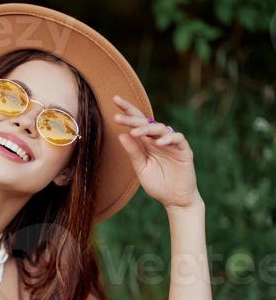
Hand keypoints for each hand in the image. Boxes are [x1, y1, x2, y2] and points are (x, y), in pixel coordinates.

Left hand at [113, 94, 200, 209]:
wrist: (175, 200)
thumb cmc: (158, 184)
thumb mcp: (141, 168)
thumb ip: (133, 152)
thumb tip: (121, 135)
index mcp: (147, 142)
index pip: (137, 122)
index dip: (128, 111)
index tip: (114, 100)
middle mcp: (159, 140)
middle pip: (146, 122)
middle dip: (132, 117)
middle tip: (118, 117)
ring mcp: (172, 144)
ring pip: (161, 128)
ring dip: (147, 129)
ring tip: (134, 132)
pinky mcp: (184, 151)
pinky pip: (178, 139)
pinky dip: (168, 139)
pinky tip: (158, 143)